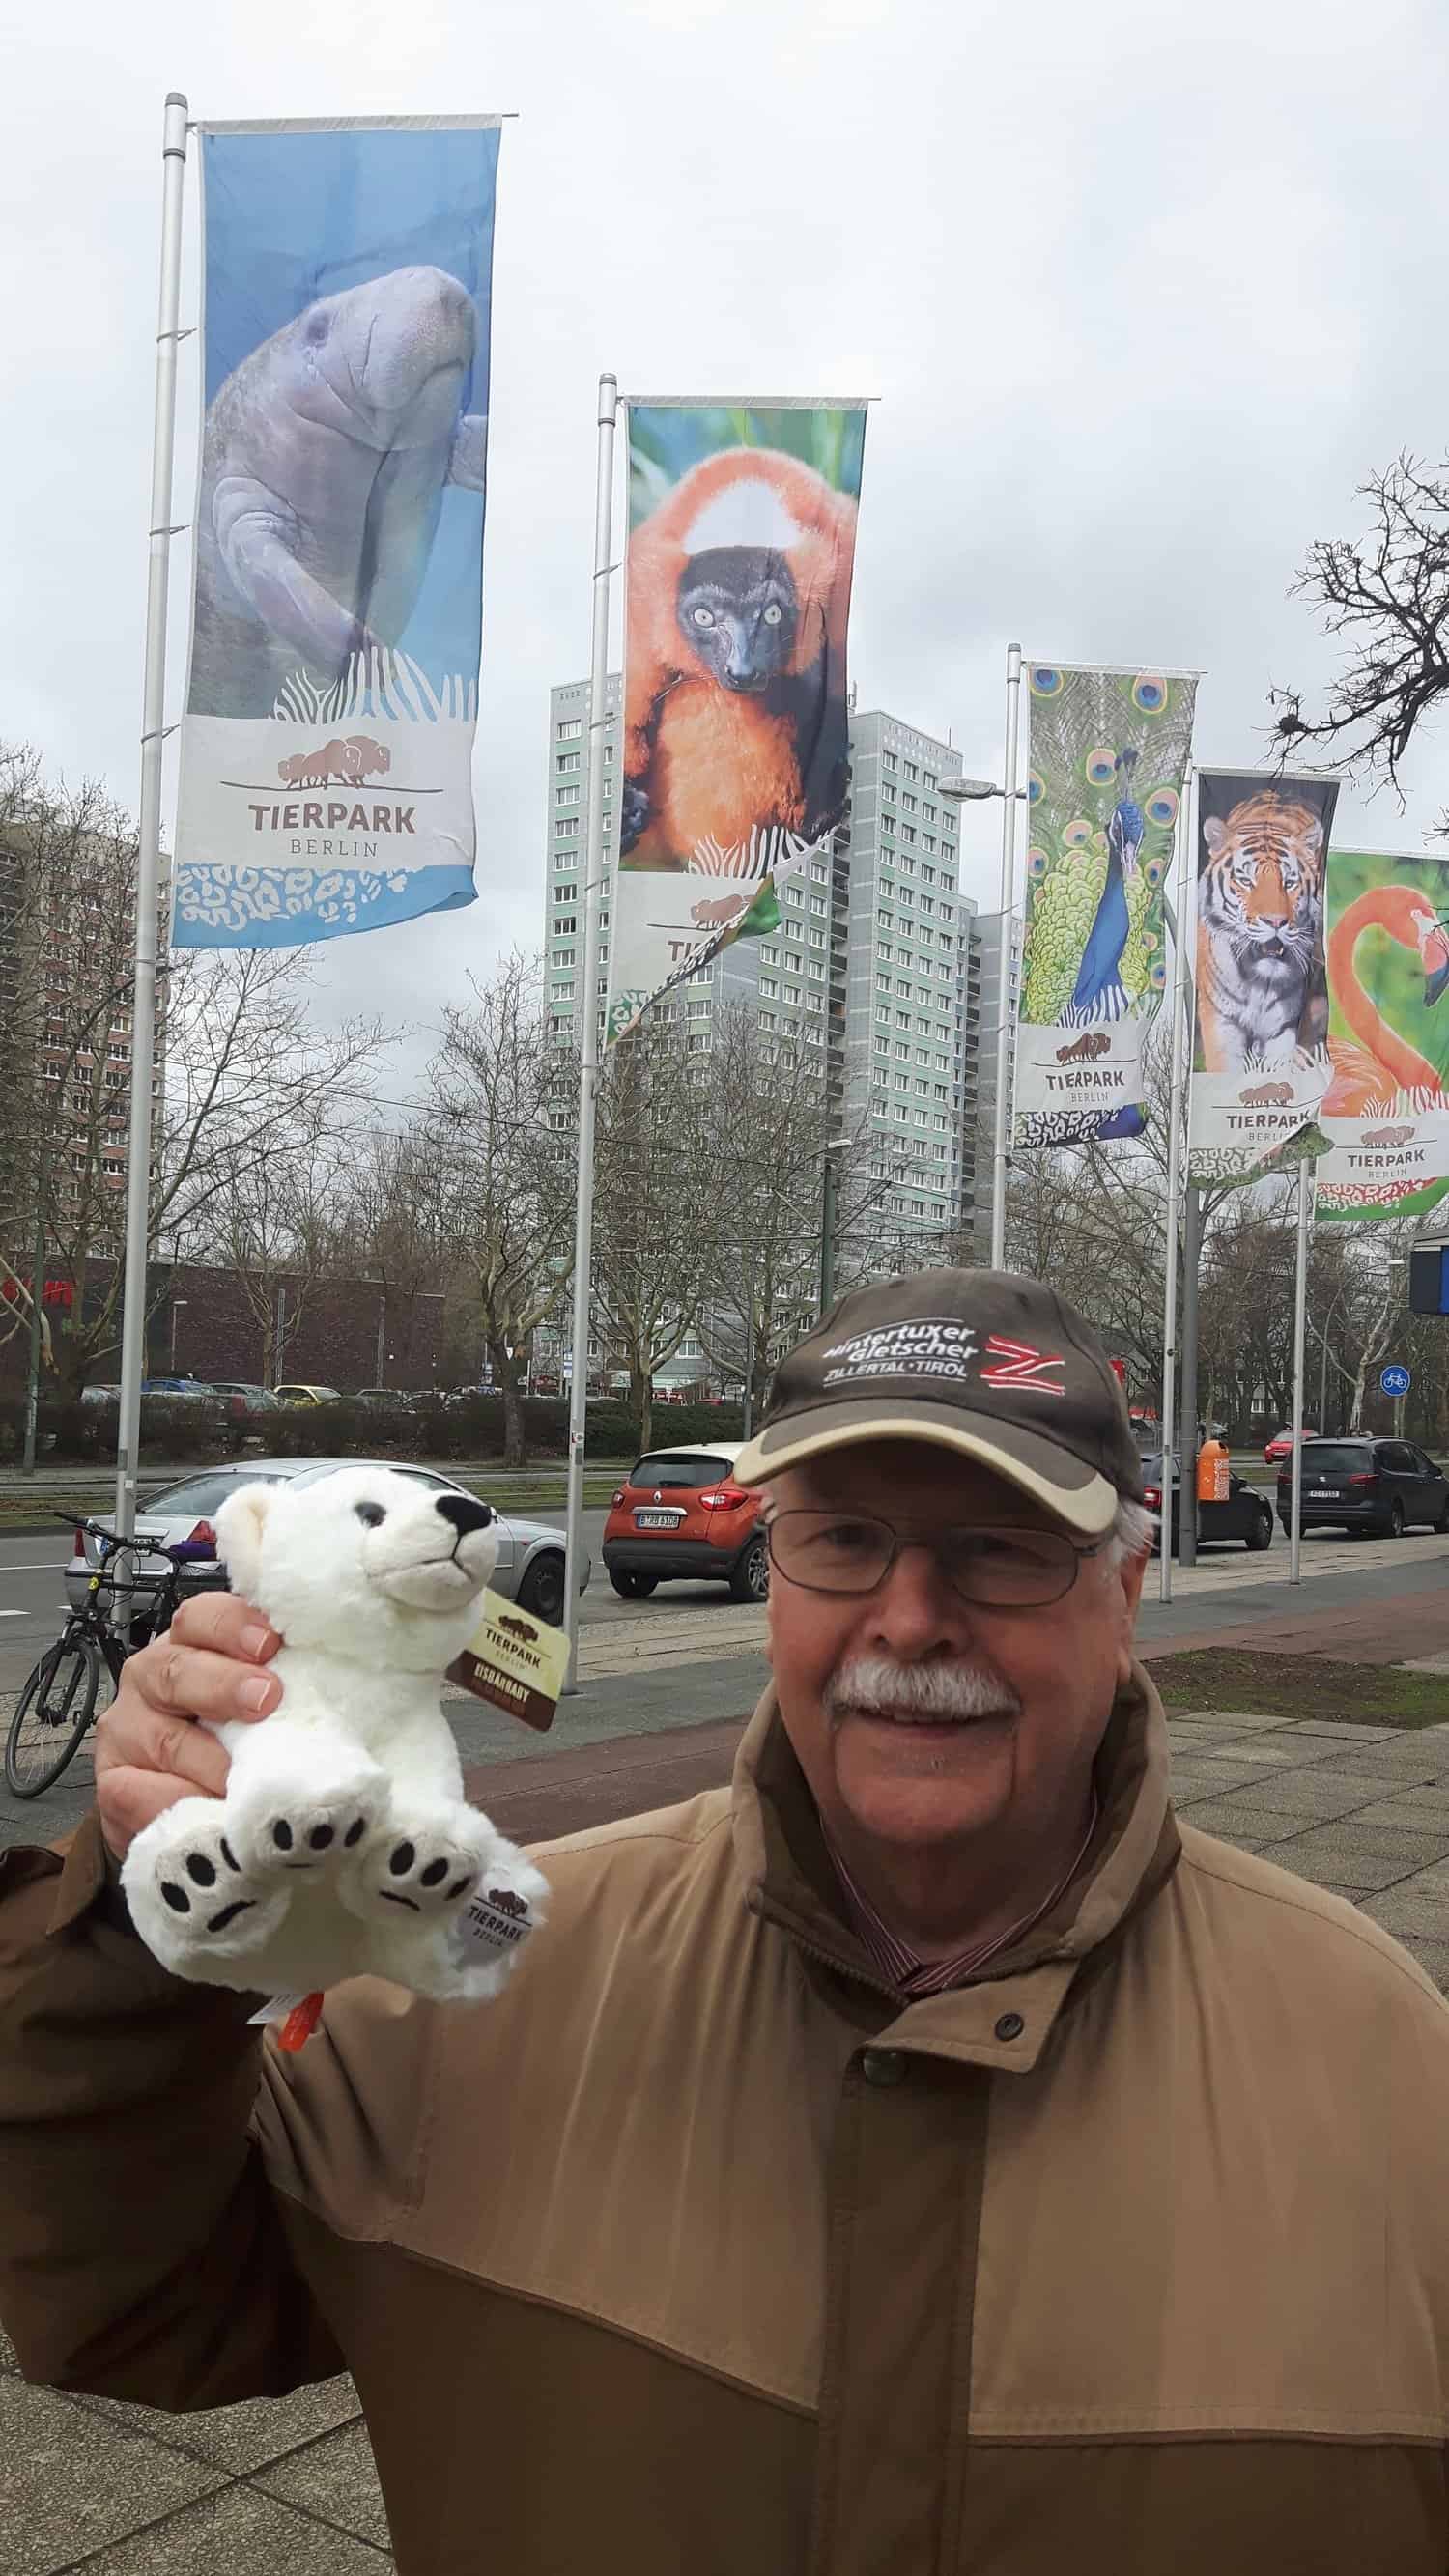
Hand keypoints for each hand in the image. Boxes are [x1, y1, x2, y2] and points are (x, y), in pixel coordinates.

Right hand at [95, 1596, 282, 1863]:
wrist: (185, 1809)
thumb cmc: (237, 1743)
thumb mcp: (264, 1705)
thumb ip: (291, 1683)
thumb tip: (352, 1679)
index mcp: (190, 1645)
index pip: (200, 1617)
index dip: (233, 1626)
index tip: (271, 1645)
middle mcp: (150, 1678)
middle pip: (176, 1669)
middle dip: (224, 1683)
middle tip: (266, 1701)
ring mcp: (126, 1732)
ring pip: (163, 1737)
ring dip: (210, 1760)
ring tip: (245, 1779)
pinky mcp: (113, 1786)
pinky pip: (140, 1793)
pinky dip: (180, 1803)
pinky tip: (211, 1812)